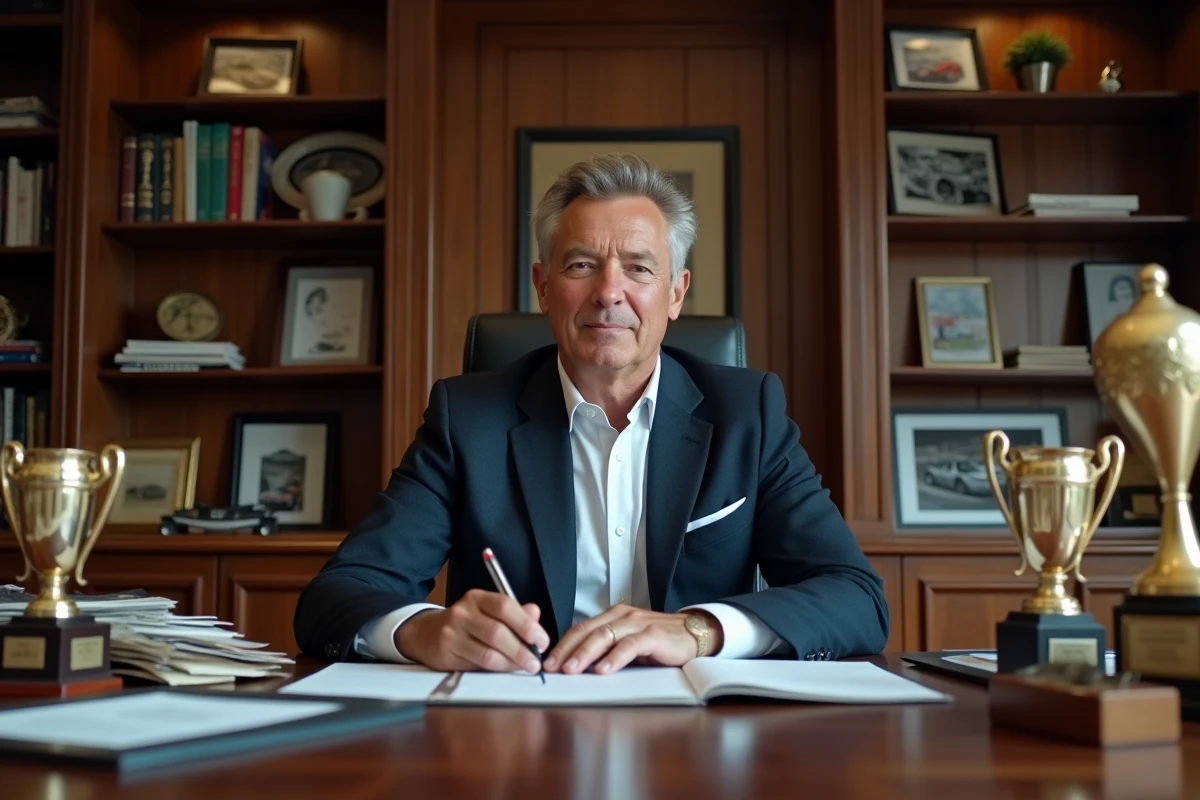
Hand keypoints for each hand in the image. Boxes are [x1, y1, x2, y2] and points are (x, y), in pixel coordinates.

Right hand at [394, 589, 549, 672]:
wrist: (425, 634)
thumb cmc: (466, 623)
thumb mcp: (488, 611)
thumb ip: (514, 613)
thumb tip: (535, 614)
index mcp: (477, 598)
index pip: (505, 606)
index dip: (527, 625)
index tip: (542, 640)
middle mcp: (463, 613)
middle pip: (498, 632)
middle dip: (522, 649)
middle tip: (536, 661)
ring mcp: (452, 634)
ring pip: (488, 653)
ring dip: (512, 663)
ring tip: (526, 667)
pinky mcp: (447, 654)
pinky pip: (477, 665)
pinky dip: (497, 670)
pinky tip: (507, 669)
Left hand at [543, 605, 723, 674]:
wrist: (693, 634)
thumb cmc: (658, 642)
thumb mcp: (627, 643)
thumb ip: (607, 648)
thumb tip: (576, 666)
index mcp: (612, 616)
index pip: (580, 629)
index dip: (562, 645)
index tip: (546, 662)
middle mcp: (622, 616)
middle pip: (587, 631)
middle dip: (566, 650)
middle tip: (552, 668)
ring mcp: (637, 624)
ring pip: (604, 636)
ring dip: (584, 654)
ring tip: (571, 670)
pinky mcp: (653, 635)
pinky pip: (629, 646)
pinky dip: (614, 658)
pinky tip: (604, 670)